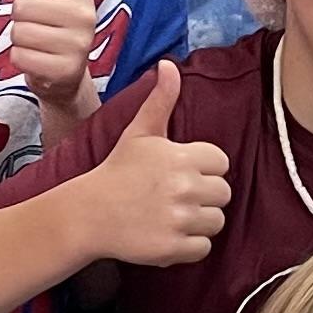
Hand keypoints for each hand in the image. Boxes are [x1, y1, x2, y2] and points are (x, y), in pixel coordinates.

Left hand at [3, 0, 97, 112]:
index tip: (42, 6)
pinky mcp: (66, 71)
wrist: (65, 75)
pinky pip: (20, 57)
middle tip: (39, 29)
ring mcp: (79, 45)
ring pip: (19, 32)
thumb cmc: (54, 23)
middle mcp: (86, 15)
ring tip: (39, 46)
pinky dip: (22, 61)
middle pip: (21, 6)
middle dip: (21, 19)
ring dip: (21, 41)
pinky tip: (39, 63)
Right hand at [84, 61, 230, 263]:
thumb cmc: (118, 170)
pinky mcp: (173, 248)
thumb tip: (169, 64)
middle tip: (175, 196)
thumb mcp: (140, 131)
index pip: (221, 163)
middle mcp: (184, 187)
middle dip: (204, 196)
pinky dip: (189, 246)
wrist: (89, 213)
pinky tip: (167, 234)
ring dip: (198, 222)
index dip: (203, 169)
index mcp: (182, 156)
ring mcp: (179, 219)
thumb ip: (161, 99)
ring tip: (171, 215)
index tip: (180, 173)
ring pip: (216, 222)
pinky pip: (203, 249)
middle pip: (223, 194)